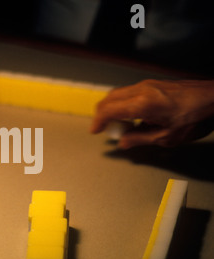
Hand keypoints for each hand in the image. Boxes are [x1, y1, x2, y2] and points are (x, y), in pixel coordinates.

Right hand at [90, 79, 213, 148]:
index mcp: (142, 104)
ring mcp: (147, 85)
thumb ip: (139, 139)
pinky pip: (128, 92)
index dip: (98, 121)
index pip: (108, 110)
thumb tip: (123, 142)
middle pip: (109, 99)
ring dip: (112, 109)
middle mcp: (141, 90)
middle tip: (106, 129)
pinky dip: (122, 104)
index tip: (95, 130)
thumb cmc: (196, 116)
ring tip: (121, 125)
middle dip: (102, 114)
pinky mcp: (153, 84)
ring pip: (117, 94)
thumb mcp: (166, 136)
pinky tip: (132, 117)